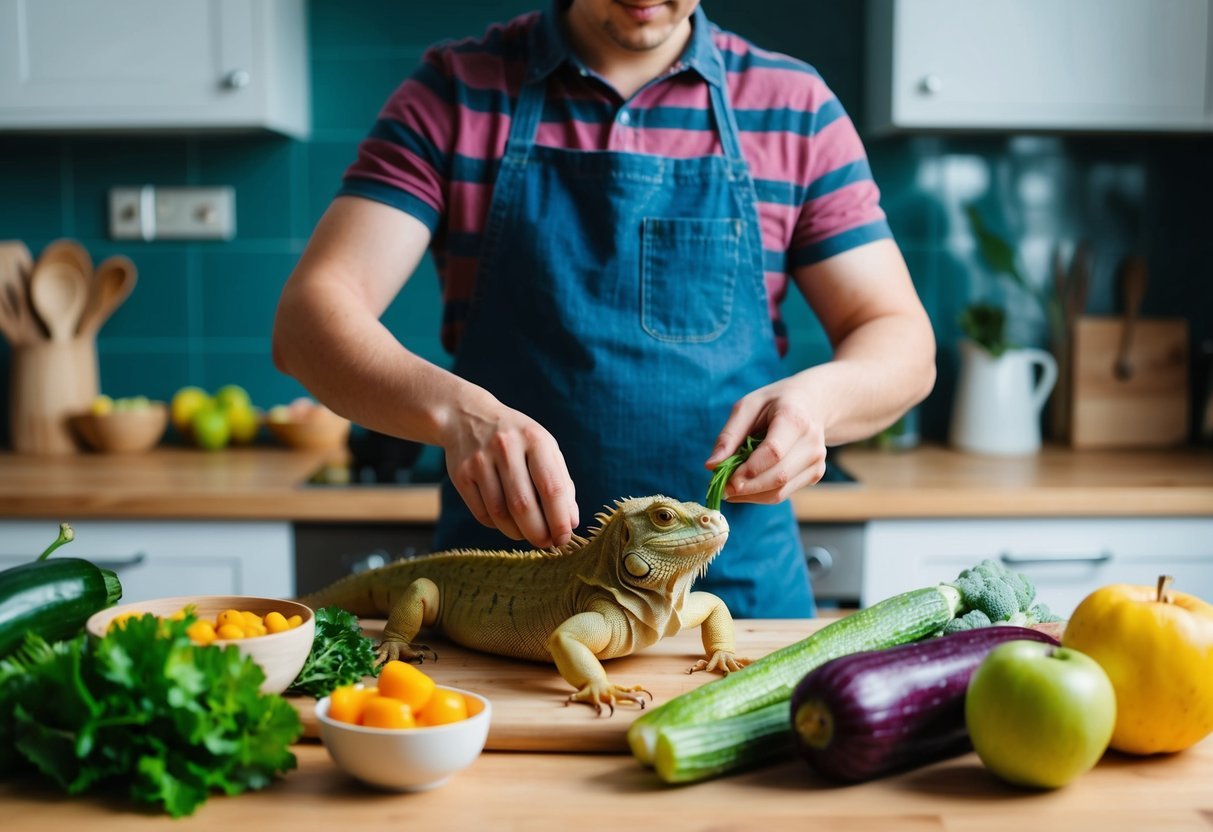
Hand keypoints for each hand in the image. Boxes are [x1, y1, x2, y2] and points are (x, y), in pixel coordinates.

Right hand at [442, 399, 577, 548]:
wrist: (467, 417)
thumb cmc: (518, 440)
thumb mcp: (544, 449)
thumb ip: (561, 483)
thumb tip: (570, 522)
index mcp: (535, 440)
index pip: (552, 487)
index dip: (559, 519)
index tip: (564, 538)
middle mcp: (506, 447)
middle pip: (523, 505)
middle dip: (538, 533)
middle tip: (546, 544)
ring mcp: (480, 461)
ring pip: (500, 513)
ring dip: (517, 533)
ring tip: (527, 534)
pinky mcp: (461, 475)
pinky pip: (482, 513)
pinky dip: (497, 525)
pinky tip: (507, 522)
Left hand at [704, 377, 827, 503]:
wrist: (813, 404)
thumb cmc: (774, 403)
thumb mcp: (747, 407)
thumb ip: (729, 436)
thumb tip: (711, 466)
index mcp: (794, 419)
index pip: (773, 452)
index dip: (749, 470)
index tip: (726, 481)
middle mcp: (811, 442)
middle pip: (778, 476)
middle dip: (746, 488)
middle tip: (722, 490)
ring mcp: (817, 460)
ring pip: (780, 491)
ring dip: (751, 496)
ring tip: (731, 489)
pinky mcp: (816, 474)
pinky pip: (784, 493)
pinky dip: (760, 495)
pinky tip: (747, 486)